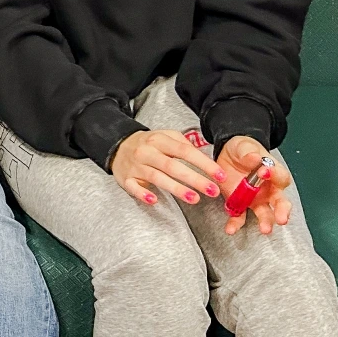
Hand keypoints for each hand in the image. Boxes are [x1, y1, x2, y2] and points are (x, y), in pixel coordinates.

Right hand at [110, 129, 224, 207]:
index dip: (204, 164)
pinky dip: (142, 194)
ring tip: (194, 199)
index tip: (220, 175)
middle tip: (212, 190)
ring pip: (156, 177)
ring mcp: (135, 166)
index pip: (185, 151)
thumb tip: (205, 158)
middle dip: (194, 179)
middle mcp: (147, 152)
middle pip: (172, 166)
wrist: (117, 145)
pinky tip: (154, 200)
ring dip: (176, 188)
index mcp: (159, 141)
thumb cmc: (148, 144)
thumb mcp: (165, 136)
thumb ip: (184, 144)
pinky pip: (133, 187)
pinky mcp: (125, 178)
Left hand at [220, 136, 292, 235]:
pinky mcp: (240, 204)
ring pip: (265, 213)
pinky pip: (240, 216)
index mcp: (274, 173)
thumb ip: (249, 152)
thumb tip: (255, 157)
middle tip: (282, 218)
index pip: (280, 177)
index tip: (264, 171)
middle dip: (282, 211)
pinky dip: (236, 224)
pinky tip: (231, 229)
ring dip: (265, 222)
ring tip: (265, 229)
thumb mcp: (244, 146)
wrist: (229, 154)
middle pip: (280, 202)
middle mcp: (269, 190)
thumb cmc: (244, 149)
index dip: (274, 175)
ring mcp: (255, 199)